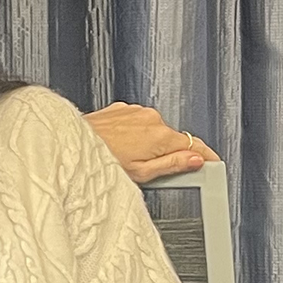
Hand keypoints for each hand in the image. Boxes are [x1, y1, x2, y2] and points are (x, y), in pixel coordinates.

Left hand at [83, 101, 218, 182]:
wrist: (69, 145)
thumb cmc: (100, 161)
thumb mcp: (141, 174)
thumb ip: (172, 166)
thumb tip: (195, 160)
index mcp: (160, 136)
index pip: (194, 145)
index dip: (206, 156)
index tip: (213, 163)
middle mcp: (150, 118)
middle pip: (173, 139)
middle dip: (169, 154)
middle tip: (155, 172)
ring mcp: (135, 111)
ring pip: (154, 130)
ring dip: (149, 144)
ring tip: (129, 160)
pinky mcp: (121, 108)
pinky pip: (137, 123)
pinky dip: (134, 135)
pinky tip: (119, 147)